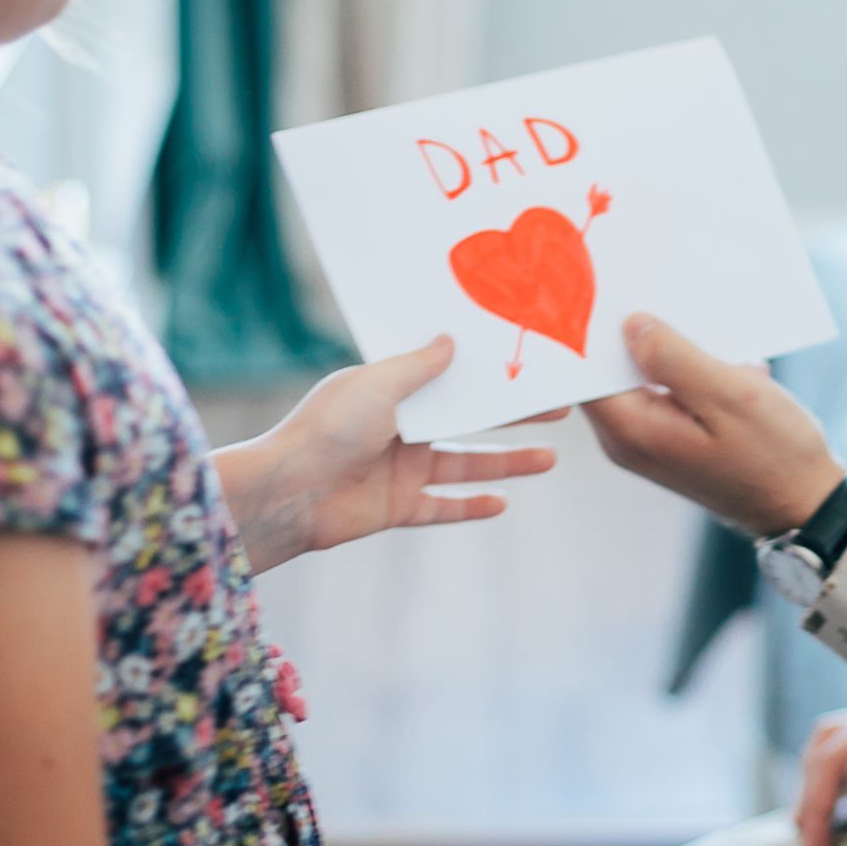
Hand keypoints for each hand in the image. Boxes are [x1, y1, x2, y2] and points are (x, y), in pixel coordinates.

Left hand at [218, 336, 562, 573]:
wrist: (288, 493)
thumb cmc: (326, 429)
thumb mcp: (377, 384)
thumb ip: (418, 366)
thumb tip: (449, 339)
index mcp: (391, 393)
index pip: (449, 380)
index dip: (486, 374)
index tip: (526, 366)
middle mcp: (399, 429)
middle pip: (468, 421)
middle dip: (512, 416)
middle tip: (558, 409)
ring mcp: (400, 470)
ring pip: (465, 464)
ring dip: (506, 462)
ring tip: (549, 459)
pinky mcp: (397, 507)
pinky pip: (443, 507)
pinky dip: (471, 506)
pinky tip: (504, 503)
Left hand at [581, 314, 844, 537]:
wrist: (803, 505)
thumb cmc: (774, 455)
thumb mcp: (731, 396)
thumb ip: (675, 360)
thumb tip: (631, 325)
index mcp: (632, 430)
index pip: (583, 371)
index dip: (593, 330)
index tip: (614, 294)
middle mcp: (627, 440)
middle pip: (608, 371)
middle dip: (635, 334)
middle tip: (663, 296)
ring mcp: (647, 442)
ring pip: (639, 378)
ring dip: (671, 352)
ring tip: (709, 335)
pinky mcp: (669, 440)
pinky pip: (662, 392)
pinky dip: (689, 373)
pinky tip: (726, 365)